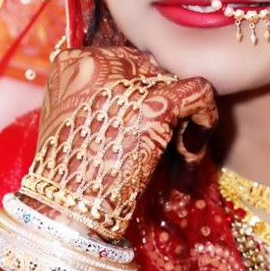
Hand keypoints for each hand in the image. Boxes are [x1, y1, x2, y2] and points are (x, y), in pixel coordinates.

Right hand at [22, 46, 216, 239]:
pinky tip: (192, 150)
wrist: (65, 207)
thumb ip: (101, 98)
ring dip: (182, 119)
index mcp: (72, 63)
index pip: (126, 63)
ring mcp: (126, 82)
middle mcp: (96, 62)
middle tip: (167, 143)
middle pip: (152, 70)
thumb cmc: (69, 174)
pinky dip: (205, 119)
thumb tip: (142, 94)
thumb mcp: (75, 121)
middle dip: (165, 105)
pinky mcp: (155, 105)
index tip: (145, 126)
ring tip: (180, 153)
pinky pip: (199, 94)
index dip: (143, 93)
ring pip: (175, 82)